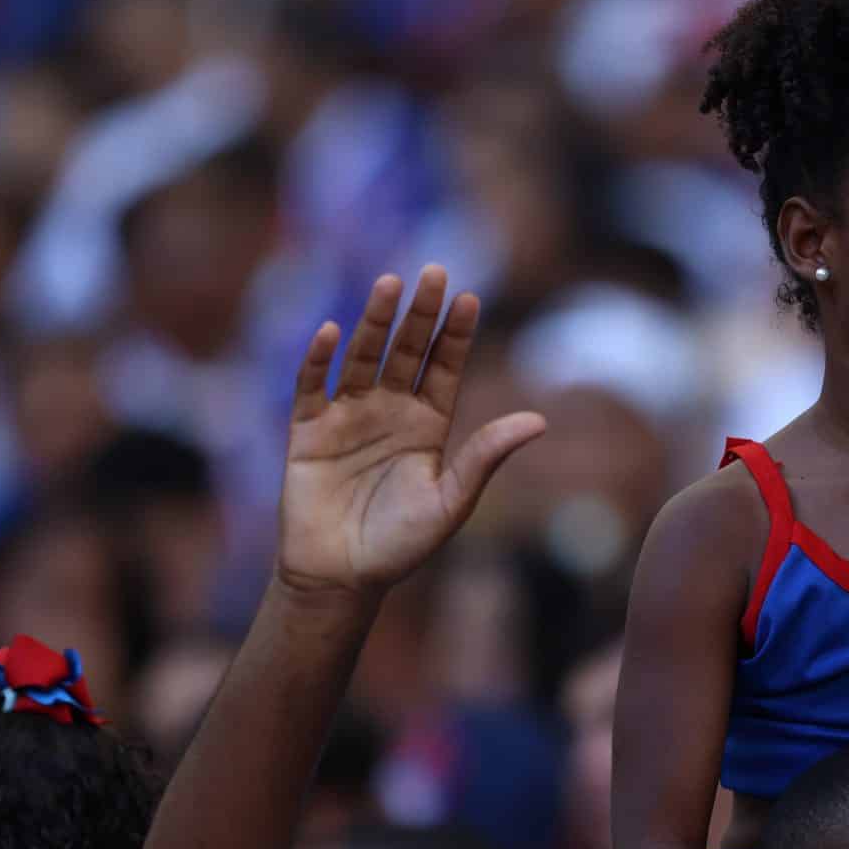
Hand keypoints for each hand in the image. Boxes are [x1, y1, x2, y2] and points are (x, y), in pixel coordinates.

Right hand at [277, 266, 544, 596]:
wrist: (343, 577)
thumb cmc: (401, 545)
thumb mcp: (452, 502)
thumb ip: (486, 457)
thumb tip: (540, 420)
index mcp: (428, 424)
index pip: (444, 367)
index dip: (455, 334)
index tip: (470, 297)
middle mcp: (389, 410)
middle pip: (406, 351)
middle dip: (419, 313)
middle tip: (433, 271)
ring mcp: (347, 416)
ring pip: (362, 357)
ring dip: (374, 322)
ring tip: (389, 285)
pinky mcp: (307, 431)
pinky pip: (311, 387)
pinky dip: (318, 361)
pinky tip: (330, 333)